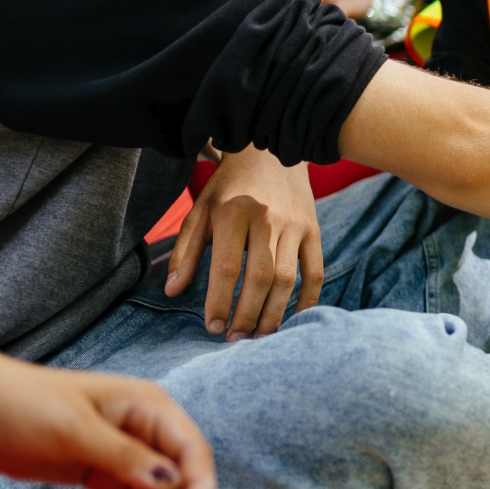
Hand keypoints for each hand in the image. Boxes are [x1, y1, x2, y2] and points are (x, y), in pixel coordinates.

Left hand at [0, 345, 214, 488]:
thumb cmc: (25, 405)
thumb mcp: (76, 431)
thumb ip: (125, 457)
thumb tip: (171, 480)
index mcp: (148, 406)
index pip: (190, 449)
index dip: (198, 486)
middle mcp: (145, 428)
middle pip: (177, 477)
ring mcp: (125, 452)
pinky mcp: (104, 471)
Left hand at [166, 147, 321, 339]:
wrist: (271, 150)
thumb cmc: (230, 186)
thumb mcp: (201, 210)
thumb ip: (186, 251)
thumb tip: (174, 292)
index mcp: (234, 212)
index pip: (227, 268)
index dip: (219, 302)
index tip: (211, 327)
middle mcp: (267, 219)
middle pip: (259, 278)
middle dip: (246, 314)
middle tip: (234, 338)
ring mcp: (295, 225)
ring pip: (287, 279)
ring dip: (273, 313)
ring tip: (259, 336)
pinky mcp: (314, 231)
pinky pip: (314, 272)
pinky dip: (306, 299)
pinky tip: (292, 319)